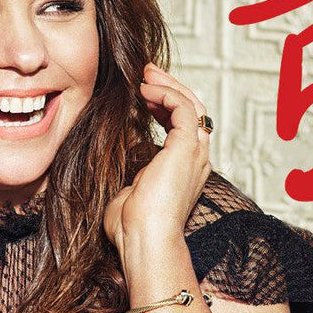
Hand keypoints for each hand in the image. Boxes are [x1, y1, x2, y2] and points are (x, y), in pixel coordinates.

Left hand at [104, 63, 210, 261]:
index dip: (164, 105)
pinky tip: (145, 89)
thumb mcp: (128, 191)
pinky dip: (166, 93)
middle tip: (147, 72)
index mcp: (184, 169)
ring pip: (192, 104)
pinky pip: (183, 108)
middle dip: (169, 87)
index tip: (143, 92)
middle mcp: (195, 159)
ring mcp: (195, 153)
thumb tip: (116, 163)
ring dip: (168, 85)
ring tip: (145, 74)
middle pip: (192, 110)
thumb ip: (130, 174)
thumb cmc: (132, 227)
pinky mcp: (187, 147)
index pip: (183, 126)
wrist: (144, 240)